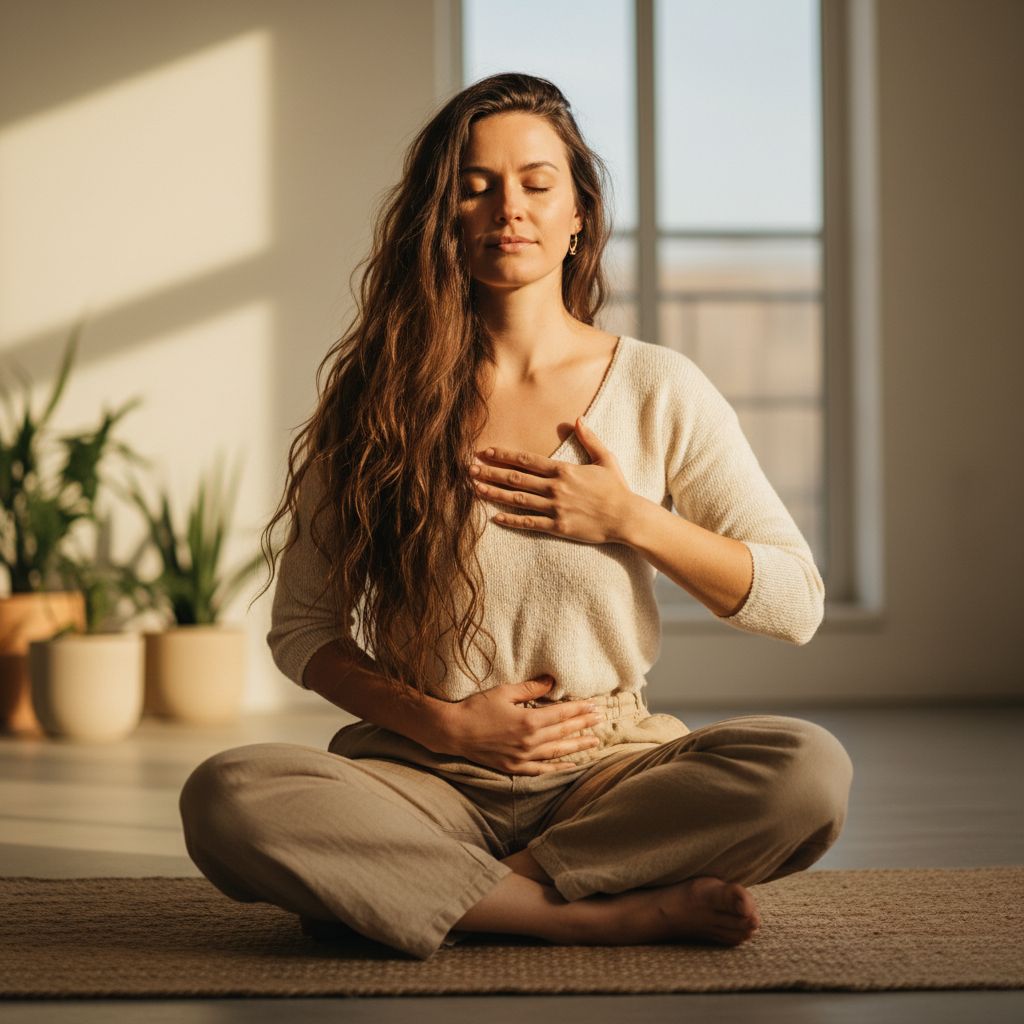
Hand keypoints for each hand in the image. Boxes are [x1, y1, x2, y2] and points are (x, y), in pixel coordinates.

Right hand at [439, 676, 605, 774]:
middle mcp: (529, 741)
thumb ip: (531, 689)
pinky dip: (558, 767)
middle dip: (584, 725)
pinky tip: (570, 765)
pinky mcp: (514, 767)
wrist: (453, 731)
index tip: (595, 706)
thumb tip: (552, 681)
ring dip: (577, 746)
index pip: (562, 714)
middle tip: (602, 719)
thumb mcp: (504, 692)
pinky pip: (542, 769)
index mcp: (529, 721)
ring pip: (557, 752)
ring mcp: (523, 757)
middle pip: (564, 732)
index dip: (580, 709)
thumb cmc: (477, 708)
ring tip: (595, 742)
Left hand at [468, 416, 637, 543]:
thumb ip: (589, 439)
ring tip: (474, 489)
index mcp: (564, 470)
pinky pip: (530, 523)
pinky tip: (495, 518)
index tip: (486, 452)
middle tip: (469, 469)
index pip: (526, 460)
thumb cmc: (617, 488)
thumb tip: (577, 419)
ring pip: (518, 500)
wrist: (627, 517)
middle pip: (516, 479)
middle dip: (490, 473)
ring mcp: (555, 508)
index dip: (504, 456)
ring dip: (494, 494)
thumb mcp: (605, 459)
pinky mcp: (558, 527)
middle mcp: (556, 488)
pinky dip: (511, 521)